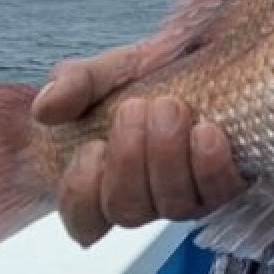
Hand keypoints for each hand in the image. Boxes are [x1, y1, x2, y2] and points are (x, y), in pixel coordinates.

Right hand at [32, 41, 248, 245]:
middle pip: (127, 211)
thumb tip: (46, 108)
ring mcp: (189, 192)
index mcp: (109, 177)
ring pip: (172, 207)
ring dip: (166, 156)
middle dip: (128, 160)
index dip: (81, 193)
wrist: (212, 53)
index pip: (83, 220)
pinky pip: (219, 193)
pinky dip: (210, 165)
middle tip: (136, 108)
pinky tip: (208, 132)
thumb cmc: (158, 71)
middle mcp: (148, 194)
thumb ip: (77, 83)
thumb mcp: (113, 68)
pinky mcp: (227, 182)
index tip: (92, 147)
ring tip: (170, 107)